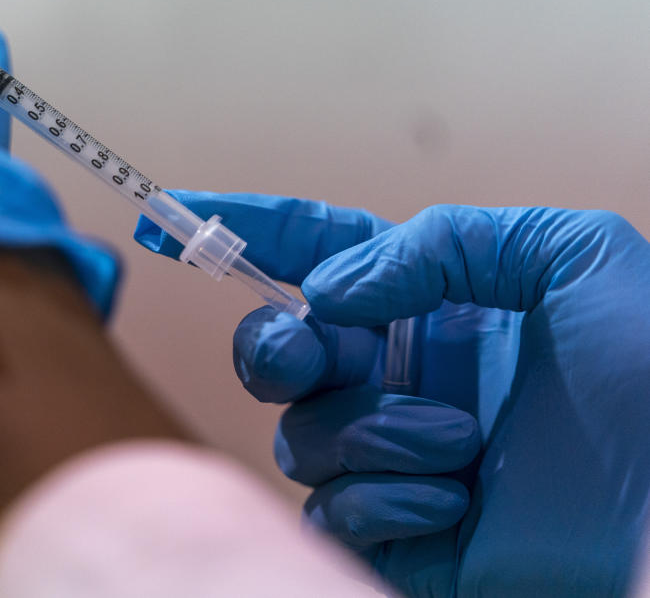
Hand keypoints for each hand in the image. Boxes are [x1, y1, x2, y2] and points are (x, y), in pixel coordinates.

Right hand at [135, 192, 649, 594]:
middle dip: (276, 343)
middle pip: (279, 345)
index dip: (243, 230)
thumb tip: (334, 290)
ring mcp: (396, 454)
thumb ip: (445, 242)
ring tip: (459, 442)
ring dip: (369, 431)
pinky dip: (382, 497)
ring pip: (299, 431)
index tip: (172, 217)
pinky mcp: (398, 531)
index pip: (319, 252)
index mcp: (438, 304)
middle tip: (317, 350)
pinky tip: (455, 498)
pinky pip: (329, 509)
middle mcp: (406, 375)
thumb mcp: (577, 261)